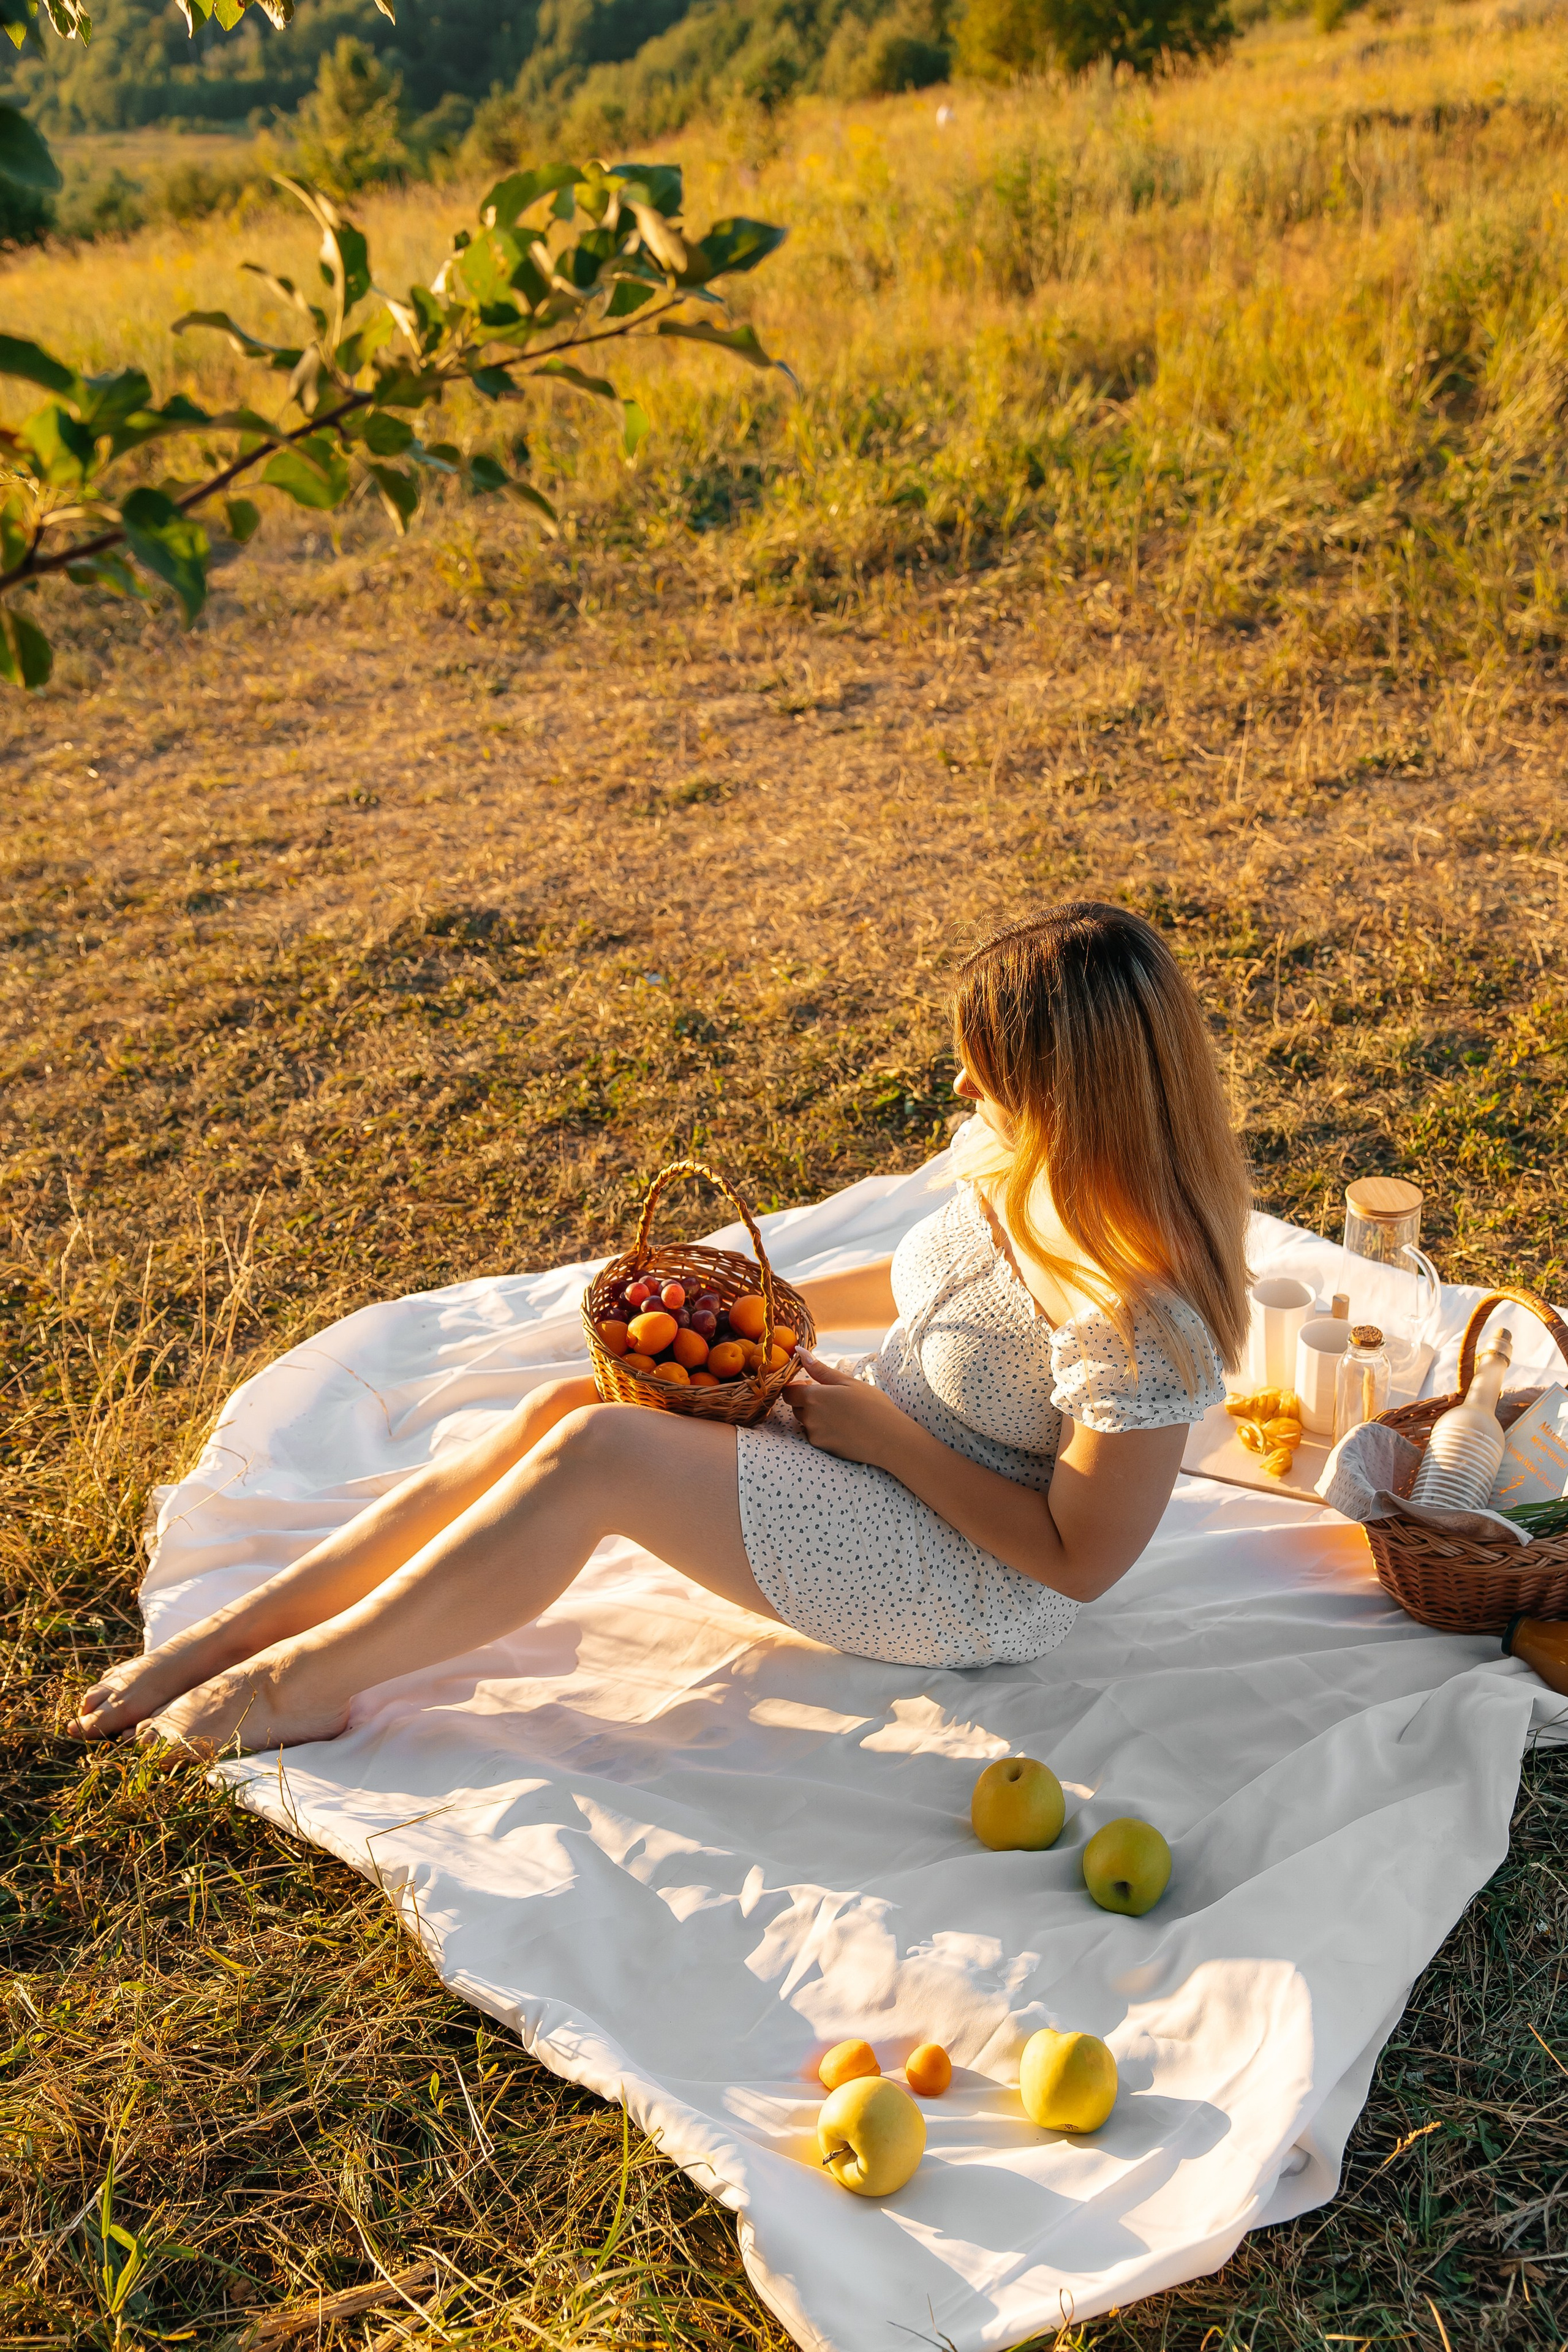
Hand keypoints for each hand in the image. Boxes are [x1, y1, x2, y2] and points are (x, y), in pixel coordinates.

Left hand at [785, 1352, 907, 1466]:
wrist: (890, 1439)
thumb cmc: (872, 1406)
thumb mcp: (847, 1382)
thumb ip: (820, 1369)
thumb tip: (799, 1351)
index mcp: (813, 1397)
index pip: (788, 1392)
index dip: (797, 1388)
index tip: (812, 1385)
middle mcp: (809, 1418)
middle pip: (796, 1407)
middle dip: (807, 1402)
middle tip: (831, 1398)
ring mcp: (815, 1435)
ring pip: (806, 1422)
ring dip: (815, 1416)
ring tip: (841, 1413)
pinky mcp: (822, 1448)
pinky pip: (816, 1435)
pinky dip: (824, 1430)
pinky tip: (844, 1428)